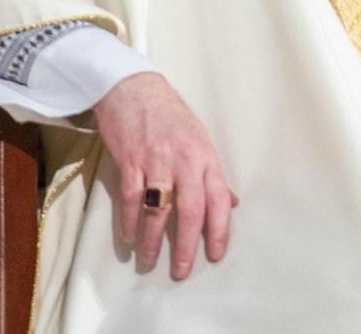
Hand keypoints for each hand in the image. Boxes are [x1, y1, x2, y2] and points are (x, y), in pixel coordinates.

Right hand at [93, 72, 238, 278]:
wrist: (134, 90)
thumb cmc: (169, 117)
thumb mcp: (200, 140)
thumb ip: (212, 174)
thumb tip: (230, 202)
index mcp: (206, 157)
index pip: (219, 199)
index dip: (220, 229)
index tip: (216, 254)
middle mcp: (185, 160)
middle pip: (191, 210)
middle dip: (187, 245)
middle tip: (182, 270)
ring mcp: (157, 161)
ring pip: (159, 210)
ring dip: (154, 240)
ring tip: (150, 261)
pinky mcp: (130, 161)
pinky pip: (132, 199)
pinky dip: (130, 222)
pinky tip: (130, 238)